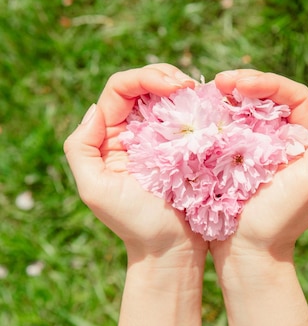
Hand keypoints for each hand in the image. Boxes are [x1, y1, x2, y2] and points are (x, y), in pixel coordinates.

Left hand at [64, 64, 207, 260]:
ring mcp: (160, 139)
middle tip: (188, 86)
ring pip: (166, 96)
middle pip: (144, 85)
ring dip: (182, 87)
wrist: (170, 249)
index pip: (120, 90)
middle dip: (165, 76)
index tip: (174, 88)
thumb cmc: (134, 224)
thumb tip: (96, 108)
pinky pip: (188, 116)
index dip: (145, 78)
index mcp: (108, 137)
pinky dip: (197, 106)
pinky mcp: (184, 148)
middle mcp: (132, 132)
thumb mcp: (95, 189)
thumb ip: (82, 148)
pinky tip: (207, 108)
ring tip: (198, 93)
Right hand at [210, 69, 307, 258]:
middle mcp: (283, 140)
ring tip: (211, 89)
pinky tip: (204, 109)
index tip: (241, 84)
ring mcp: (257, 149)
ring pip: (248, 109)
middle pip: (269, 98)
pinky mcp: (233, 159)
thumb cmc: (281, 219)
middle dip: (247, 83)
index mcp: (305, 142)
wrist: (248, 252)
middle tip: (221, 81)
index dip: (270, 83)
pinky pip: (228, 128)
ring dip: (230, 95)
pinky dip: (218, 115)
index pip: (294, 97)